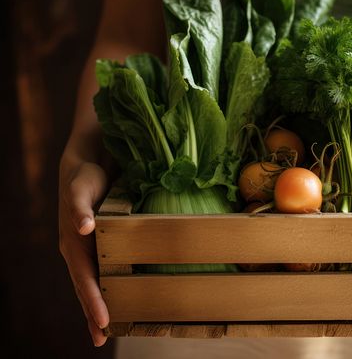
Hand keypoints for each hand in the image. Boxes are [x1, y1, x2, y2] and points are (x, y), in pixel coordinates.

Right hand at [58, 149, 109, 346]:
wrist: (88, 164)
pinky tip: (125, 297)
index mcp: (74, 245)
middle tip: (102, 339)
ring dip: (104, 305)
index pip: (85, 280)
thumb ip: (80, 209)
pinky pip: (109, 269)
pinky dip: (113, 287)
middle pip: (88, 288)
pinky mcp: (105, 243)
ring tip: (111, 329)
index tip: (103, 321)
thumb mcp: (80, 190)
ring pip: (98, 283)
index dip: (93, 301)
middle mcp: (82, 252)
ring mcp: (93, 250)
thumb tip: (84, 228)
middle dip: (94, 314)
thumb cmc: (83, 178)